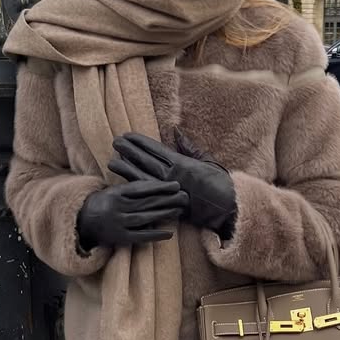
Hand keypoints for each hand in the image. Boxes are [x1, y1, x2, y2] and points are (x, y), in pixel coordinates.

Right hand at [77, 180, 187, 250]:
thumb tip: (154, 177)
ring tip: (180, 210)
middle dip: (167, 199)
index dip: (159, 186)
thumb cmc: (105, 202)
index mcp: (116, 193)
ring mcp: (119, 223)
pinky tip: (169, 233)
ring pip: (145, 217)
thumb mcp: (114, 190)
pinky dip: (155, 235)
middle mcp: (117, 207)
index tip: (176, 184)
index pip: (141, 188)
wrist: (83, 221)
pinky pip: (140, 236)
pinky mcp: (121, 238)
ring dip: (164, 214)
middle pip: (146, 202)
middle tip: (185, 196)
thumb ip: (132, 186)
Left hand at [110, 131, 236, 235]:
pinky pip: (149, 195)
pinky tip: (124, 182)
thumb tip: (176, 132)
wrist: (228, 208)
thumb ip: (189, 147)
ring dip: (127, 169)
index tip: (128, 135)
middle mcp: (173, 177)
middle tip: (115, 142)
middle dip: (130, 151)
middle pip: (146, 161)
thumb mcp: (207, 160)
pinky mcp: (168, 205)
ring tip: (112, 160)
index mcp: (182, 164)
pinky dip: (136, 188)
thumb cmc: (220, 183)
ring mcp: (169, 192)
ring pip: (143, 178)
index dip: (140, 142)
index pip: (156, 150)